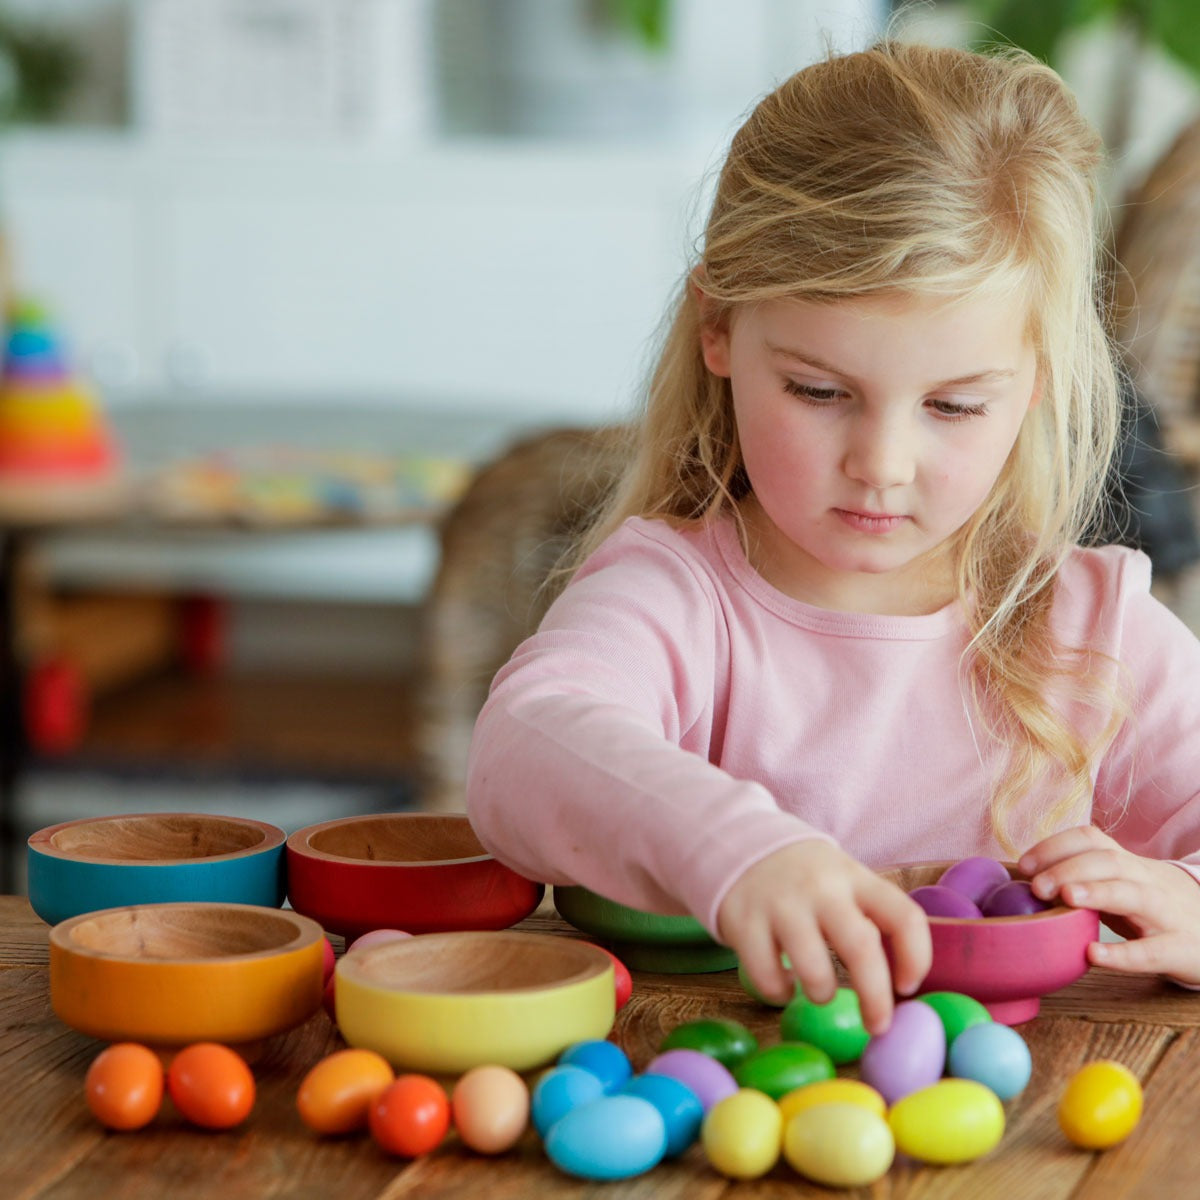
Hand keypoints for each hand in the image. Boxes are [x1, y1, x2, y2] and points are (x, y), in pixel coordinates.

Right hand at [716, 840, 931, 1034]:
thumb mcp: (844, 880)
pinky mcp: (744, 923)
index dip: (916, 958)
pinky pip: (768, 977)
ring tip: (819, 991)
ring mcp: (781, 905)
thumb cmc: (807, 878)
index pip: (904, 917)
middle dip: (875, 998)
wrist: (741, 844)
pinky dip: (779, 992)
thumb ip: (869, 917)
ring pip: (813, 970)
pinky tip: (782, 982)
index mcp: (855, 878)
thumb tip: (899, 982)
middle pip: (861, 949)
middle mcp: (821, 889)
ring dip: (822, 994)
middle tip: (877, 1026)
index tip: (907, 986)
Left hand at [1019, 826, 1199, 984]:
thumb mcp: (1122, 887)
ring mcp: (1166, 914)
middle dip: (1069, 868)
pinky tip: (1093, 954)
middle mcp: (1147, 881)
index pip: (1091, 839)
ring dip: (1097, 892)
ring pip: (1133, 894)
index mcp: (1128, 864)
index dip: (1055, 846)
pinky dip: (1122, 954)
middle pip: (1109, 862)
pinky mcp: (1180, 949)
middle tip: (1036, 887)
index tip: (1023, 865)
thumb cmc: (1154, 909)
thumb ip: (1084, 881)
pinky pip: (1151, 951)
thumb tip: (1027, 882)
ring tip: (1065, 898)